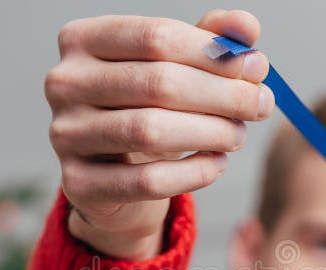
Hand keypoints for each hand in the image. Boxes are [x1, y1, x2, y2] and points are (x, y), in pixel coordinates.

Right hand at [44, 10, 272, 258]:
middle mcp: (64, 82)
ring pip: (151, 132)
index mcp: (83, 39)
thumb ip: (210, 42)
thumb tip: (246, 28)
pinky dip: (193, 173)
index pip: (157, 37)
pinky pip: (148, 181)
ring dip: (210, 133)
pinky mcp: (79, 184)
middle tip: (261, 105)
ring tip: (237, 135)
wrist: (114, 175)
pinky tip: (216, 164)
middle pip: (158, 83)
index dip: (213, 53)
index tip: (258, 68)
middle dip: (222, 95)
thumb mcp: (177, 69)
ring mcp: (65, 134)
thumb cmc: (148, 109)